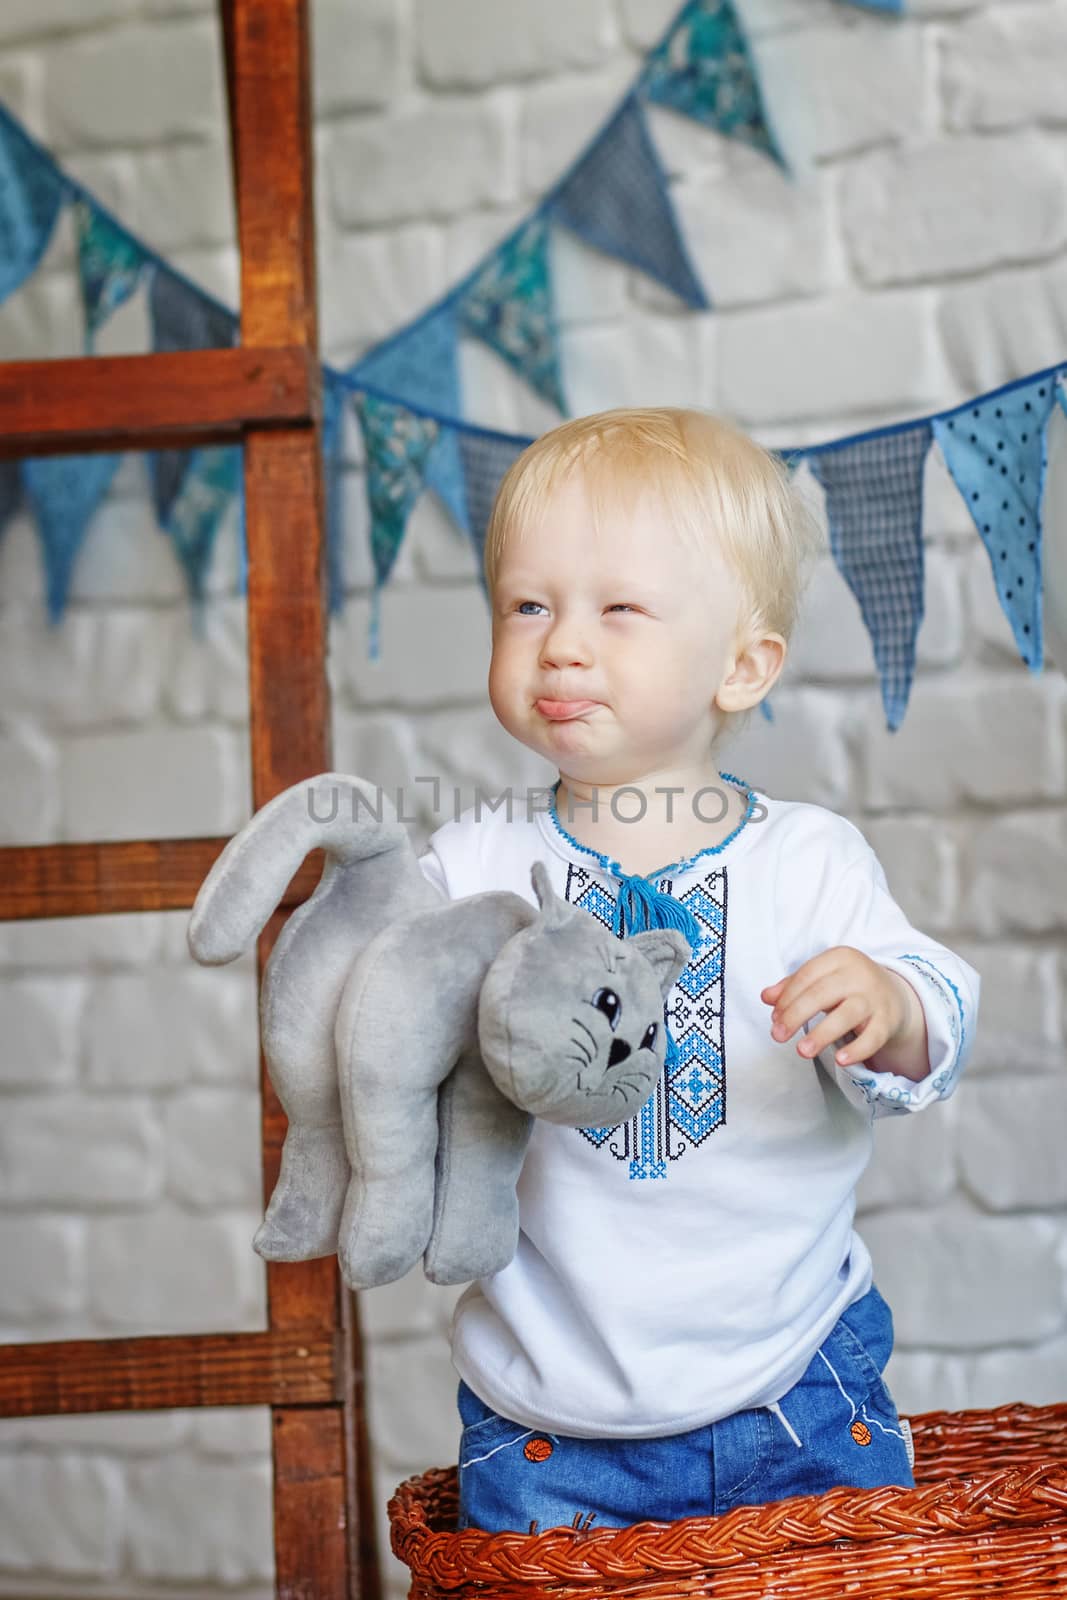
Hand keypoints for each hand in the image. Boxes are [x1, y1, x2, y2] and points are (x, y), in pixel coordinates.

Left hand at [760, 947, 917, 1069]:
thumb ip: (793, 986)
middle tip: (778, 1036)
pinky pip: (873, 1037)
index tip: (775, 1017)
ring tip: (802, 1051)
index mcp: (840, 958)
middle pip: (822, 994)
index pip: (807, 975)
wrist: (894, 995)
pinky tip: (840, 1060)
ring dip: (822, 1034)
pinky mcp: (888, 1021)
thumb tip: (766, 997)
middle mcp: (859, 974)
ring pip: (847, 1015)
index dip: (788, 997)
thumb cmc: (848, 986)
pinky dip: (857, 1049)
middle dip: (796, 1015)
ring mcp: (875, 998)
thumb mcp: (822, 978)